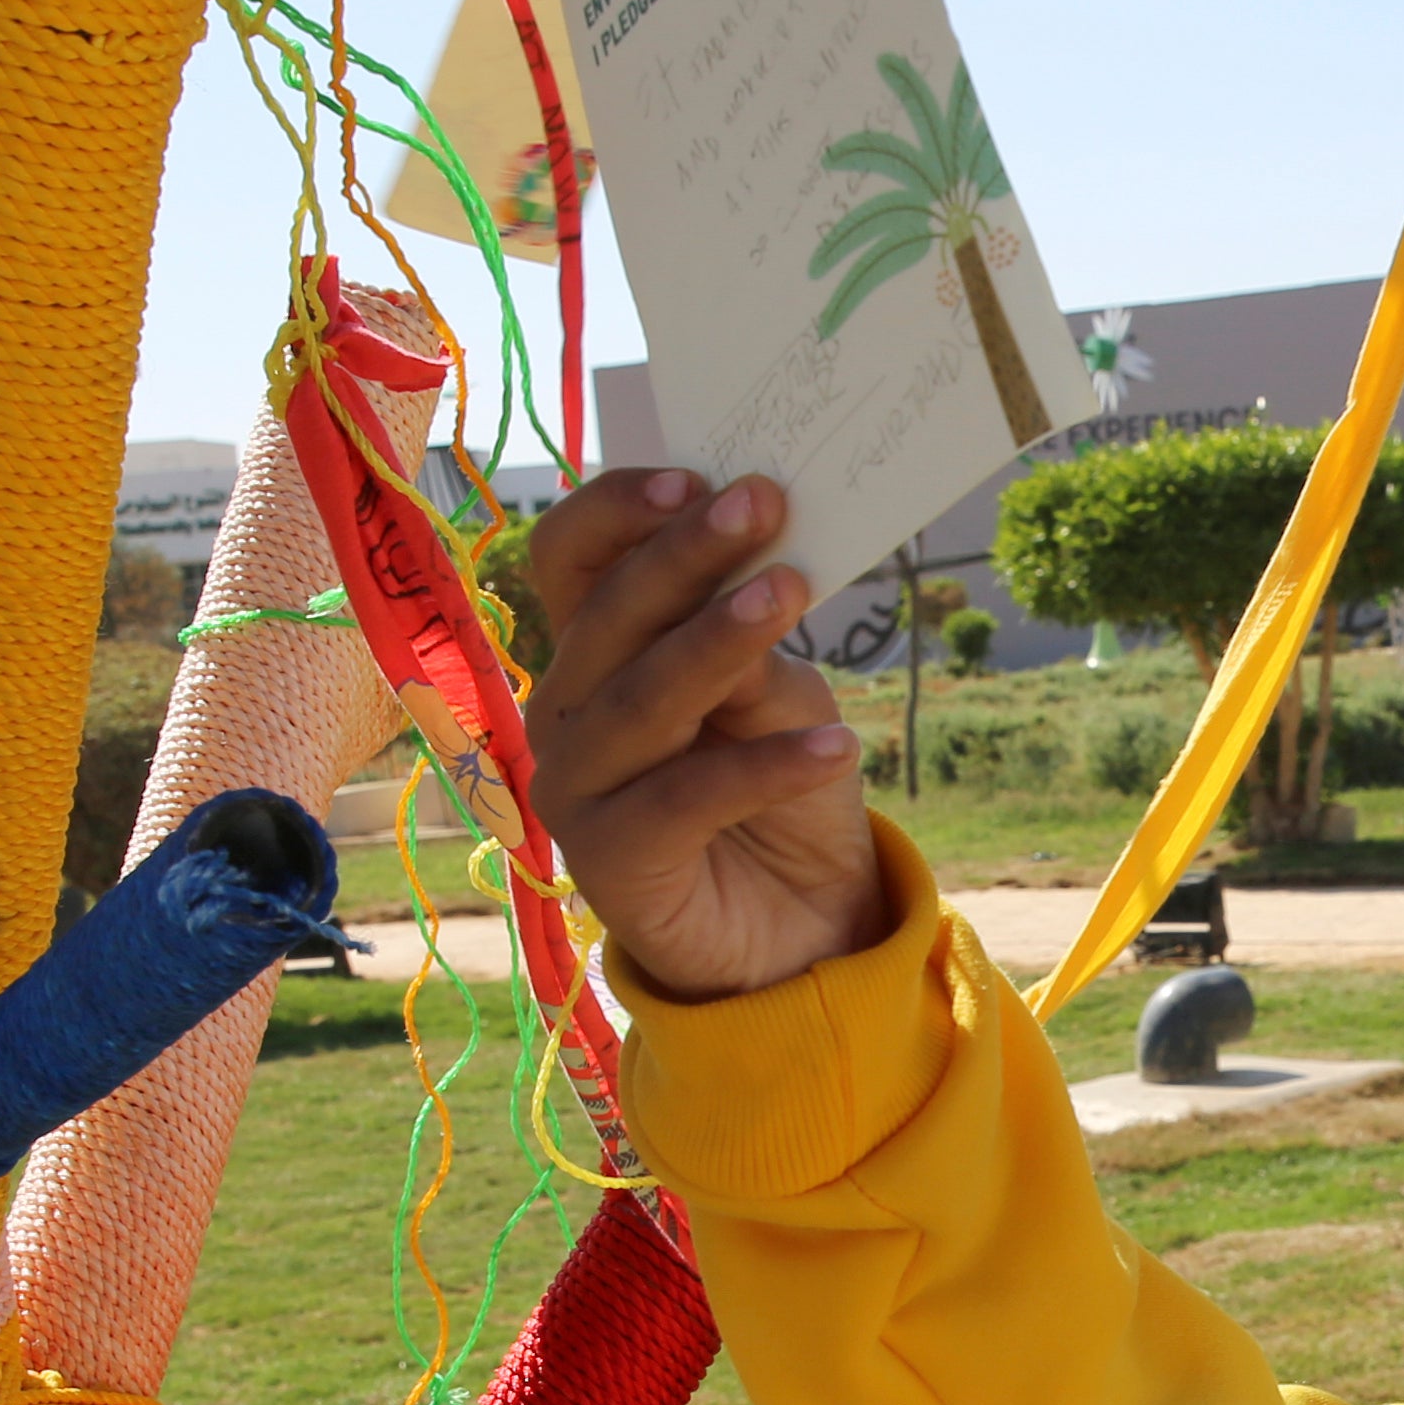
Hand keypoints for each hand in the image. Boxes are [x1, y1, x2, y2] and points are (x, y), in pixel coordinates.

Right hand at [518, 467, 889, 1003]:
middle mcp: (566, 712)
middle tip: (761, 505)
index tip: (695, 476)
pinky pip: (686, 800)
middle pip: (606, 618)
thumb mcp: (783, 701)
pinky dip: (764, 768)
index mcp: (596, 652)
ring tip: (790, 595)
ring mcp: (577, 789)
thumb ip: (756, 650)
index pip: (571, 562)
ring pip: (641, 702)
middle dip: (684, 556)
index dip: (616, 513)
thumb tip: (755, 579)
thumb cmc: (781, 790)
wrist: (799, 928)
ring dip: (718, 642)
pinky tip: (837, 744)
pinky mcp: (609, 861)